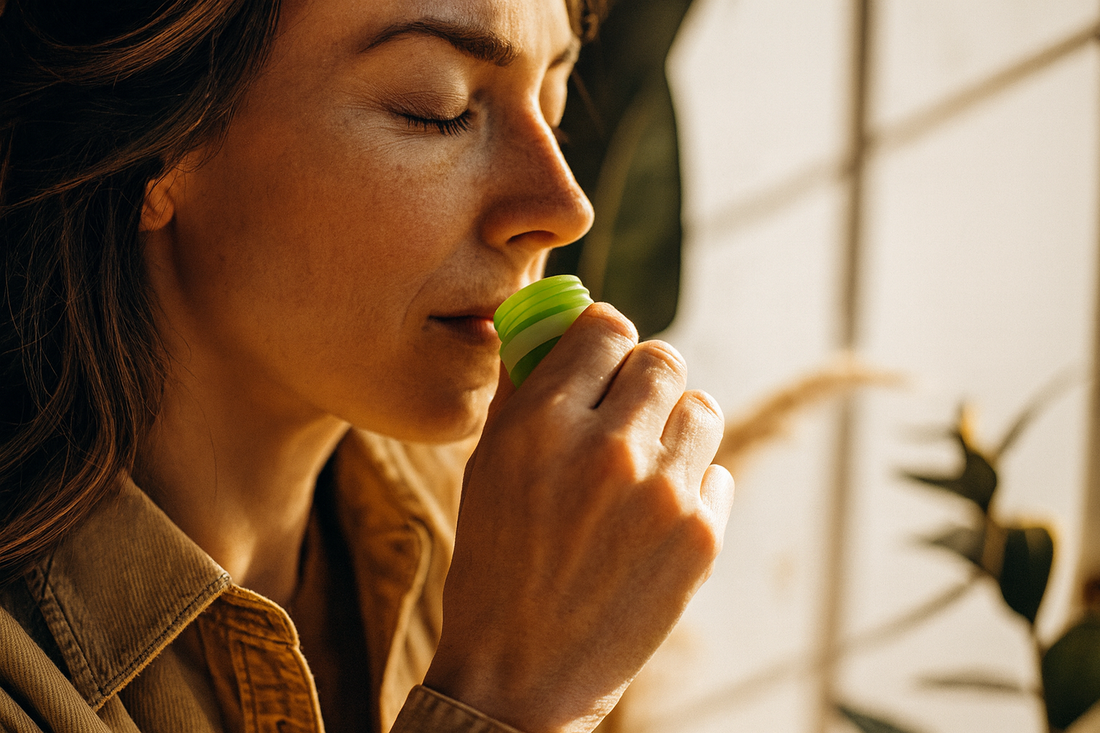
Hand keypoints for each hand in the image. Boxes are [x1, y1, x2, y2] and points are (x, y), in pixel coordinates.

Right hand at [424, 303, 734, 731]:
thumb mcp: (487, 468)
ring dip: (676, 427)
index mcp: (542, 424)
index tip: (603, 356)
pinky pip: (718, 472)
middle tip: (628, 409)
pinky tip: (656, 518)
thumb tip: (546, 336)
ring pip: (701, 408)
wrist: (521, 672)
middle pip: (662, 360)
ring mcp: (661, 493)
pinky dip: (693, 486)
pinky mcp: (700, 537)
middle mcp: (607, 449)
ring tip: (646, 465)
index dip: (605, 337)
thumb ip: (522, 395)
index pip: (606, 327)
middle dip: (644, 377)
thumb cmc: (494, 565)